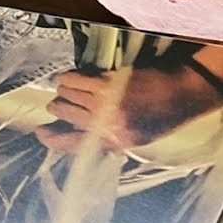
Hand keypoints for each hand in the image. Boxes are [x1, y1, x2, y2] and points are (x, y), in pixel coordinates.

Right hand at [43, 50, 222, 149]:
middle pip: (64, 114)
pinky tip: (75, 77)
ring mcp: (105, 104)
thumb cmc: (162, 116)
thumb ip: (108, 137)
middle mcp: (106, 126)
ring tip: (70, 87)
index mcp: (114, 142)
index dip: (52, 139)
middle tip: (62, 101)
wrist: (181, 94)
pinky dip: (70, 77)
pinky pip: (74, 79)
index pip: (72, 145)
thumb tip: (79, 132)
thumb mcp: (136, 137)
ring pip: (66, 94)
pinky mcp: (107, 84)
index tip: (41, 133)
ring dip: (64, 90)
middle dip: (59, 107)